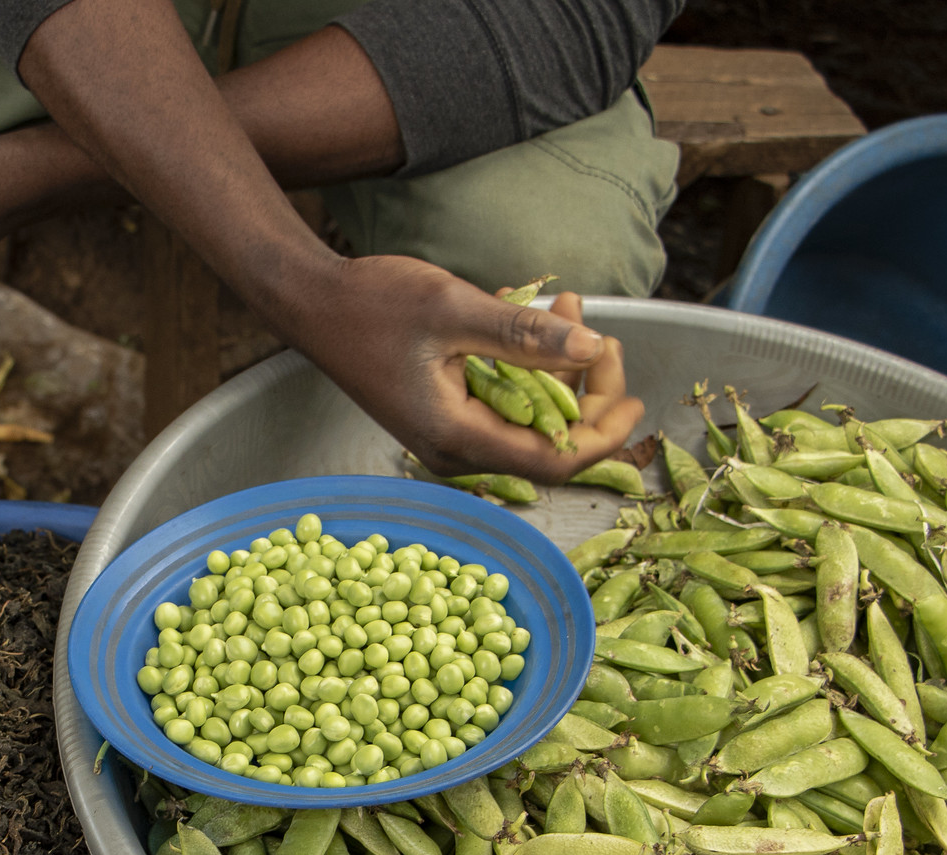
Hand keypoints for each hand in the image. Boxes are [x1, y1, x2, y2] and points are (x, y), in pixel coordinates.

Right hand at [282, 257, 644, 480]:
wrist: (312, 303)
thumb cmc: (372, 303)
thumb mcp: (453, 308)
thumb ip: (524, 334)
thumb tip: (592, 348)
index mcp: (458, 436)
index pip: (554, 458)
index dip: (604, 431)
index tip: (634, 392)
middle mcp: (456, 449)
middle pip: (548, 444)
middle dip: (588, 391)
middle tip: (601, 333)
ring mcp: (449, 435)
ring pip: (530, 420)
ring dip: (560, 368)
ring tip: (570, 305)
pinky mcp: (445, 415)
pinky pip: (505, 403)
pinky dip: (530, 364)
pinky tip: (536, 314)